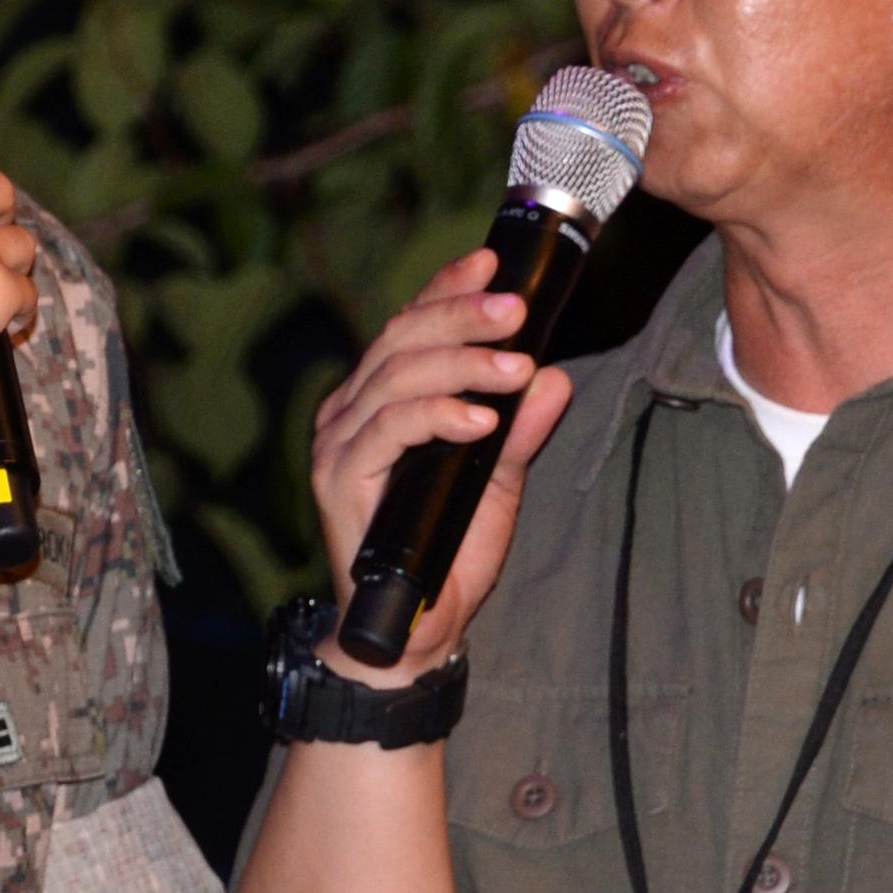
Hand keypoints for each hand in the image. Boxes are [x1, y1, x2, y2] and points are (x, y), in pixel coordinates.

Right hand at [307, 247, 573, 679]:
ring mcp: (339, 441)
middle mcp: (350, 410)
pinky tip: (481, 419)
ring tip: (515, 364)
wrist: (413, 632)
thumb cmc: (446, 552)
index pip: (410, 325)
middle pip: (400, 338)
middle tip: (515, 308)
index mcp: (380, 399)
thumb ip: (519, 429)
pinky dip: (437, 416)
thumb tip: (554, 378)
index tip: (493, 261)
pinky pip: (388, 429)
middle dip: (461, 315)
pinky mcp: (338, 477)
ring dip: (461, 362)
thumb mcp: (497, 481)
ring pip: (395, 375)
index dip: (447, 289)